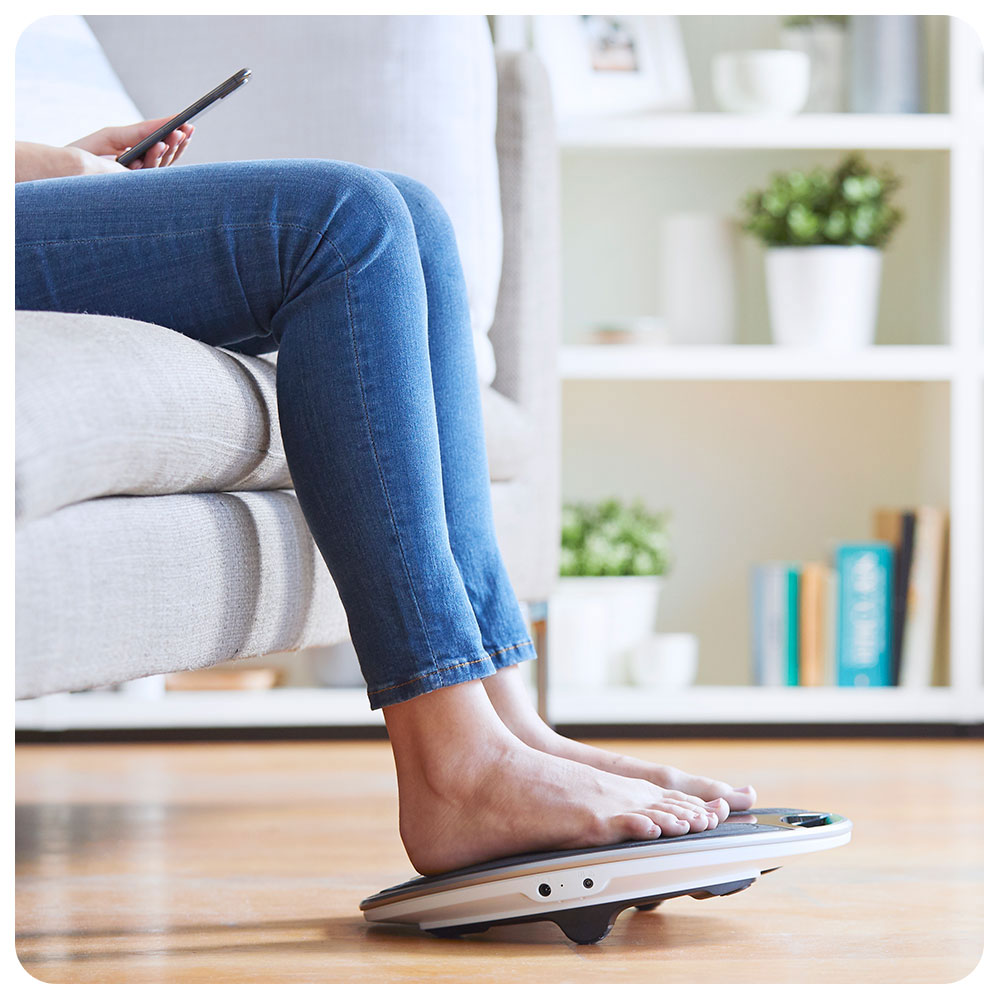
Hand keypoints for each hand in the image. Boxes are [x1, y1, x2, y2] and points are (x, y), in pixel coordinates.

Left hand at [68, 118, 194, 170]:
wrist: (66, 169)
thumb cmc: (88, 151)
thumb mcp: (115, 136)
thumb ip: (140, 131)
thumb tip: (164, 123)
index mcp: (140, 160)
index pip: (164, 150)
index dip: (177, 140)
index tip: (189, 126)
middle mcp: (142, 173)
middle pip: (167, 158)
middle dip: (177, 143)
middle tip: (187, 129)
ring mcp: (138, 182)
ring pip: (161, 167)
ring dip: (169, 149)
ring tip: (176, 133)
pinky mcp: (132, 188)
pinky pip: (148, 173)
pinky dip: (154, 158)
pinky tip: (158, 145)